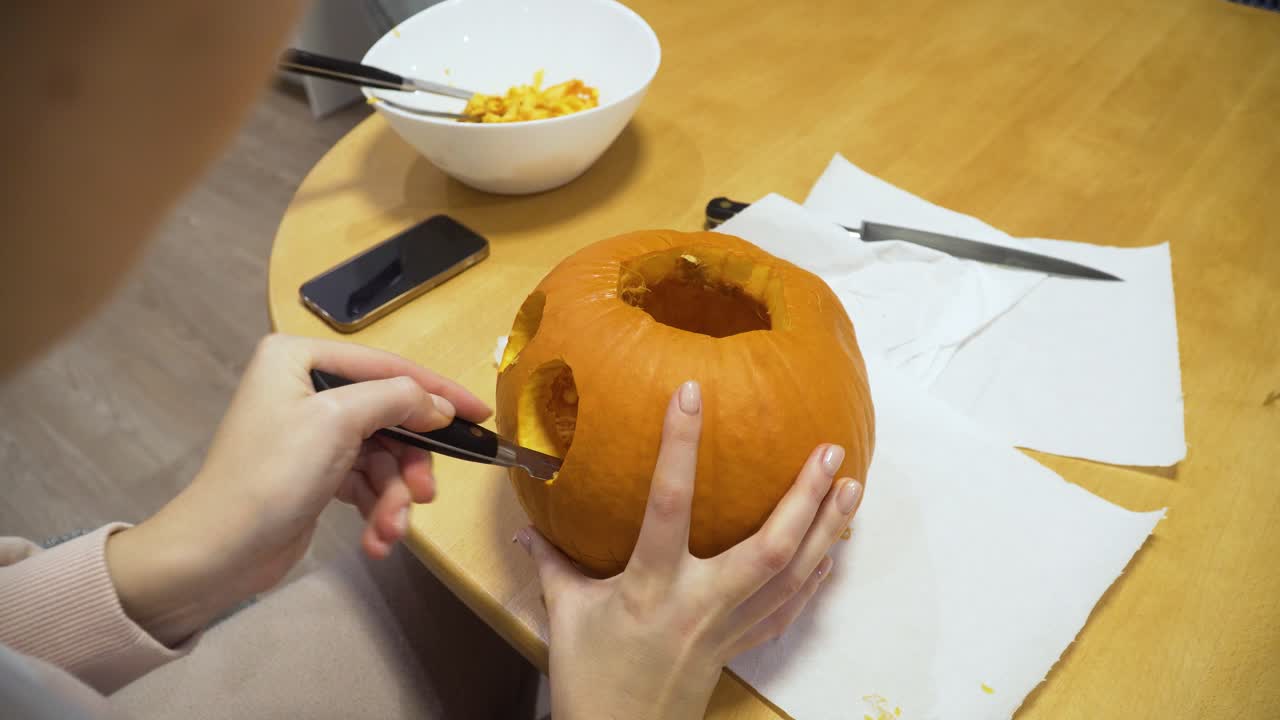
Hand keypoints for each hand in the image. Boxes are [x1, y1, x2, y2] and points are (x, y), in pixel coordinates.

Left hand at [106, 334, 490, 644]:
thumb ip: (397, 400)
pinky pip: (366, 481)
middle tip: (424, 496)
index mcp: (300, 357)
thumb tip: (440, 406)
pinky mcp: (316, 472)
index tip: (481, 413)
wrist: (217, 553)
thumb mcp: (338, 422)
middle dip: (409, 464)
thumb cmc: (271, 475)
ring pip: (383, 456)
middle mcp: (305, 386)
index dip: (438, 391)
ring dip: (393, 496)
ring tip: (390, 529)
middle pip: (390, 417)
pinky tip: (375, 540)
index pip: (387, 366)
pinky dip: (376, 509)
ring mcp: (311, 431)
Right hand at [516, 381, 863, 719]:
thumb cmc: (592, 679)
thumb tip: (526, 524)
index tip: (691, 395)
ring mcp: (728, 627)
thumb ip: (551, 563)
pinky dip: (814, 577)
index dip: (680, 447)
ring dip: (826, 530)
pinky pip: (789, 608)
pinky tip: (831, 550)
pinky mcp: (740, 646)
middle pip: (769, 547)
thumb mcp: (566, 614)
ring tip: (853, 488)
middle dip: (806, 498)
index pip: (668, 505)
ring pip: (792, 575)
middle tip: (830, 451)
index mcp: (652, 587)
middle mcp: (700, 604)